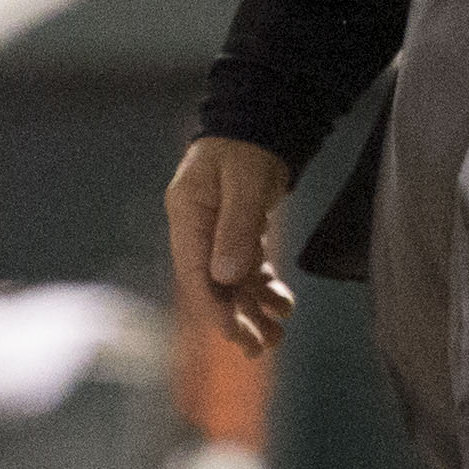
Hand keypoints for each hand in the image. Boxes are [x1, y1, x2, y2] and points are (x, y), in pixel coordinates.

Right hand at [165, 135, 295, 354]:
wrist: (258, 120)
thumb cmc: (247, 145)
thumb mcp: (244, 182)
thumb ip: (236, 228)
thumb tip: (225, 277)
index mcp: (187, 213)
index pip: (193, 272)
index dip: (213, 307)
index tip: (235, 335)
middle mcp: (196, 226)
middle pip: (210, 284)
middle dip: (234, 319)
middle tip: (260, 348)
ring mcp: (214, 231)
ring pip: (230, 282)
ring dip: (251, 310)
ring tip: (277, 336)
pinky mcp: (234, 232)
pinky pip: (245, 269)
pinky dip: (262, 289)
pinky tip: (281, 304)